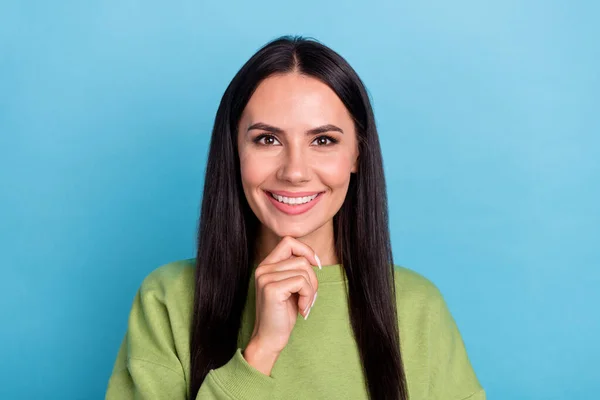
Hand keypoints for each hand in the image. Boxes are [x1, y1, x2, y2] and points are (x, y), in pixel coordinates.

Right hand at [243, 236, 320, 374]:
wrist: (269, 338)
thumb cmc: (282, 314)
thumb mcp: (290, 287)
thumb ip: (295, 270)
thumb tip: (313, 258)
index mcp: (266, 265)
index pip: (288, 241)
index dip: (306, 250)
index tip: (316, 265)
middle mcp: (263, 268)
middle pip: (301, 259)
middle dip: (312, 279)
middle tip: (309, 298)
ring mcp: (265, 278)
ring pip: (304, 271)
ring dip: (311, 291)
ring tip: (305, 305)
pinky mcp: (271, 289)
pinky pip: (301, 282)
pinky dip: (308, 297)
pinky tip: (302, 309)